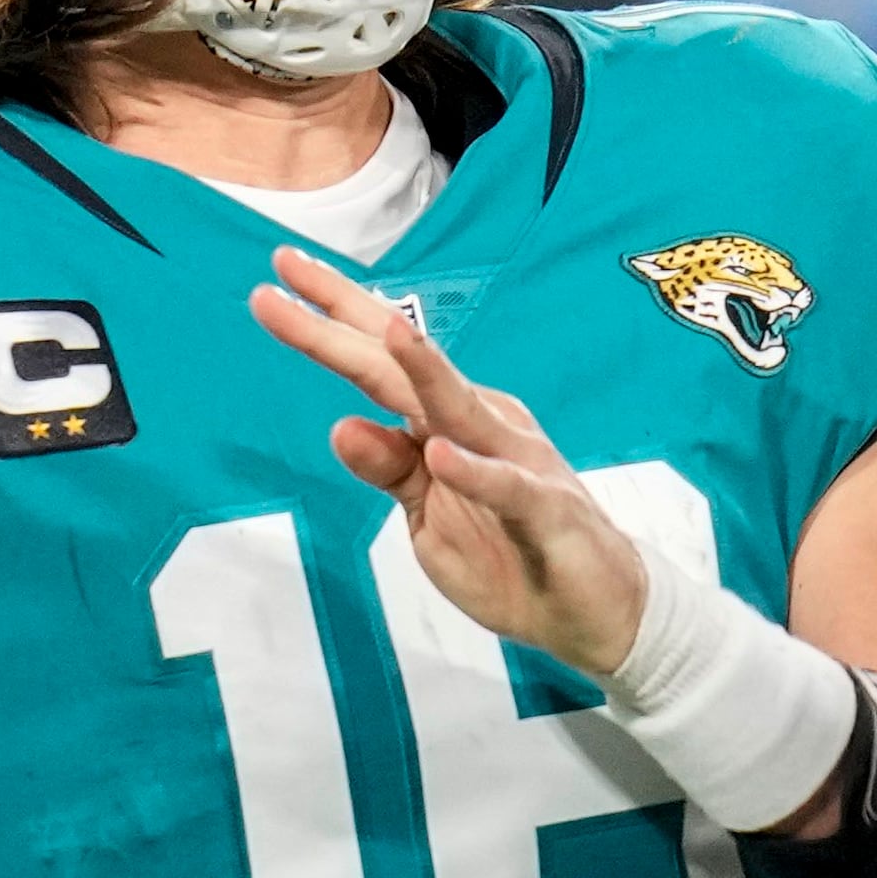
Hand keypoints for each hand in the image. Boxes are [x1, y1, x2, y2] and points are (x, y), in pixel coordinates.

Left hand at [251, 248, 655, 678]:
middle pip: (404, 369)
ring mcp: (517, 463)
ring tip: (387, 332)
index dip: (331, 319)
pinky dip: (474, 472)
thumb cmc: (511, 551)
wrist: (597, 608)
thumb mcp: (429, 514)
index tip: (278, 275)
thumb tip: (341, 427)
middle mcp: (482, 424)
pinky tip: (441, 454)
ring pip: (460, 410)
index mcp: (450, 421)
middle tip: (287, 268)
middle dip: (347, 320)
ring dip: (426, 371)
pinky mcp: (548, 512)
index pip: (381, 364)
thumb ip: (390, 469)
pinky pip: (506, 489)